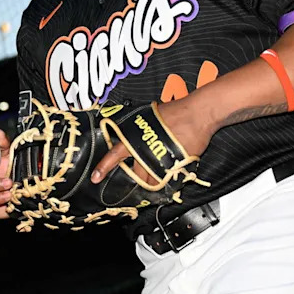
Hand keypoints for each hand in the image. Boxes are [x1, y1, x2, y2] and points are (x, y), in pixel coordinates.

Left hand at [90, 99, 214, 184]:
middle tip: (142, 178)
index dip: (104, 167)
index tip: (95, 178)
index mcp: (136, 139)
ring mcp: (161, 162)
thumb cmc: (175, 111)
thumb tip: (135, 132)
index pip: (116, 154)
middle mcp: (146, 152)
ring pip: (153, 181)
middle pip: (137, 174)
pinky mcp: (177, 168)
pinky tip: (172, 175)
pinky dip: (169, 179)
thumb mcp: (150, 116)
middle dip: (139, 178)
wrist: (197, 114)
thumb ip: (140, 128)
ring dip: (154, 181)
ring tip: (158, 178)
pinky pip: (170, 179)